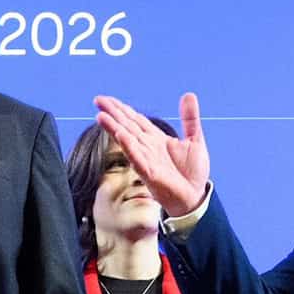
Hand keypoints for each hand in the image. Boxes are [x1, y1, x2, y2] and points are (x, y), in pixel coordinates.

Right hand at [94, 92, 210, 216]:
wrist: (195, 198)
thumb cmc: (193, 173)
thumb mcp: (195, 139)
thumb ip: (189, 118)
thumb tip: (188, 95)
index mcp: (156, 139)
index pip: (135, 120)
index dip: (122, 108)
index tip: (108, 99)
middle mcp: (148, 148)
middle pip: (127, 126)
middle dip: (113, 113)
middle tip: (97, 100)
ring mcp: (147, 160)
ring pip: (128, 140)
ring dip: (114, 127)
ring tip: (101, 116)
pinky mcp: (150, 174)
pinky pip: (137, 158)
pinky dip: (129, 147)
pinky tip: (120, 136)